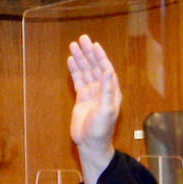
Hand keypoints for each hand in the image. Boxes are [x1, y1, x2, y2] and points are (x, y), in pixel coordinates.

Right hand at [66, 35, 120, 183]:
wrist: (90, 144)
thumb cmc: (100, 130)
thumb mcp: (105, 110)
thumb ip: (107, 90)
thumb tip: (108, 71)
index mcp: (111, 92)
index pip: (106, 69)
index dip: (100, 57)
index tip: (94, 45)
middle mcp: (103, 90)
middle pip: (95, 67)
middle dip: (88, 53)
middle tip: (82, 39)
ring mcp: (92, 94)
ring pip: (85, 72)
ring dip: (80, 59)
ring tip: (73, 45)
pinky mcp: (82, 99)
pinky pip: (78, 81)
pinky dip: (75, 70)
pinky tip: (70, 61)